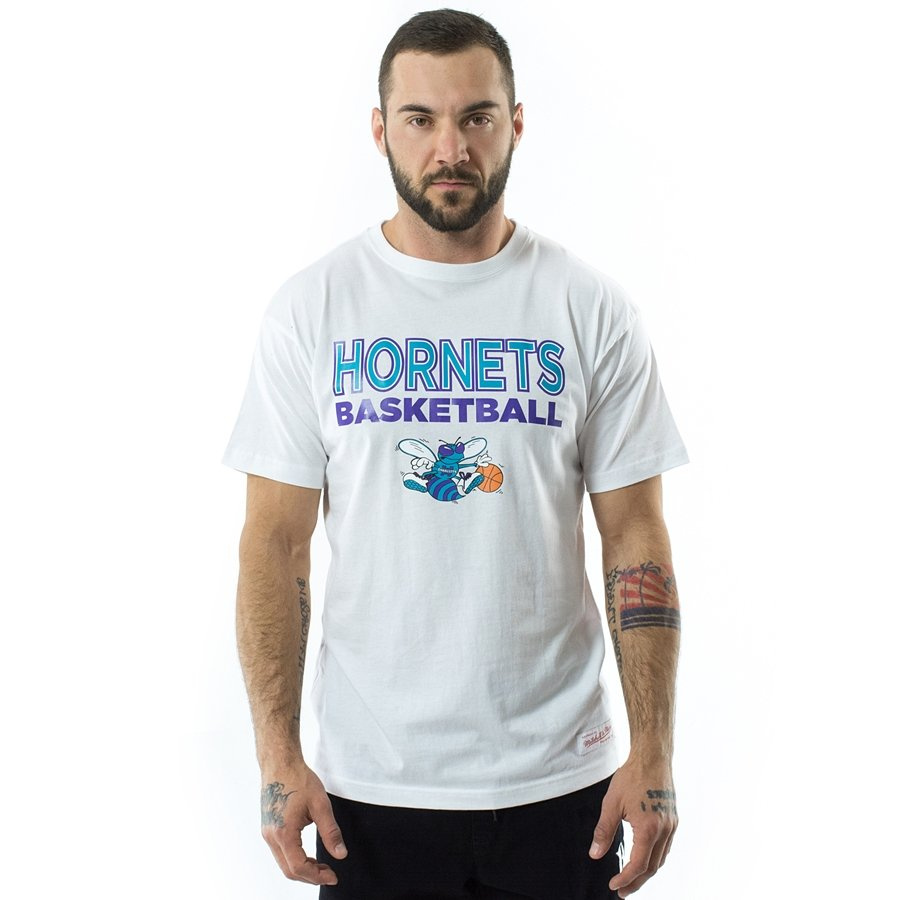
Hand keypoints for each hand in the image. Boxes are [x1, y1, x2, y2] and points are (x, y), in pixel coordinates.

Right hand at [260, 761, 346, 884]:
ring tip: (322, 866)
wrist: (280, 763)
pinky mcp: (268, 828)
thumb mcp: (320, 804)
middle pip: (289, 870)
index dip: (317, 876)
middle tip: (329, 874)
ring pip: (283, 863)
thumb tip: (341, 854)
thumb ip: (331, 832)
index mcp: (283, 833)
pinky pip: (280, 852)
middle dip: (310, 876)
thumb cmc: (298, 779)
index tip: (333, 876)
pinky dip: (294, 859)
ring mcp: (267, 833)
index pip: (299, 867)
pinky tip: (308, 854)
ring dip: (302, 869)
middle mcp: (271, 837)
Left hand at [589, 759, 677, 896]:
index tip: (614, 885)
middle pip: (652, 867)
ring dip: (647, 872)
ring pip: (661, 859)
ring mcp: (672, 825)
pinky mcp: (673, 819)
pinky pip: (666, 847)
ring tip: (632, 878)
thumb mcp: (611, 803)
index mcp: (649, 829)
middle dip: (636, 882)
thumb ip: (603, 830)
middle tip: (621, 890)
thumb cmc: (632, 776)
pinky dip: (655, 858)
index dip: (626, 879)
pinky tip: (645, 858)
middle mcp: (664, 830)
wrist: (652, 757)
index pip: (638, 865)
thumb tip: (595, 854)